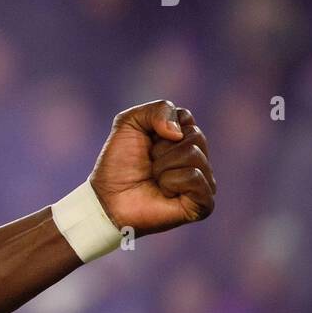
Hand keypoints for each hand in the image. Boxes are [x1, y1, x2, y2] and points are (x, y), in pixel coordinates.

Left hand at [89, 100, 215, 235]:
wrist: (108, 197)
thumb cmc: (119, 163)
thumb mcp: (128, 123)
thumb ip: (157, 109)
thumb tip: (178, 132)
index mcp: (184, 139)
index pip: (186, 117)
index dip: (159, 127)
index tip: (147, 143)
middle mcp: (199, 159)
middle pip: (194, 135)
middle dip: (161, 149)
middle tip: (149, 164)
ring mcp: (203, 181)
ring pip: (193, 155)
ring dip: (163, 166)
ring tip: (154, 179)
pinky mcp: (203, 203)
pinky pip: (194, 177)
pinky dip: (171, 182)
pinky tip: (163, 192)